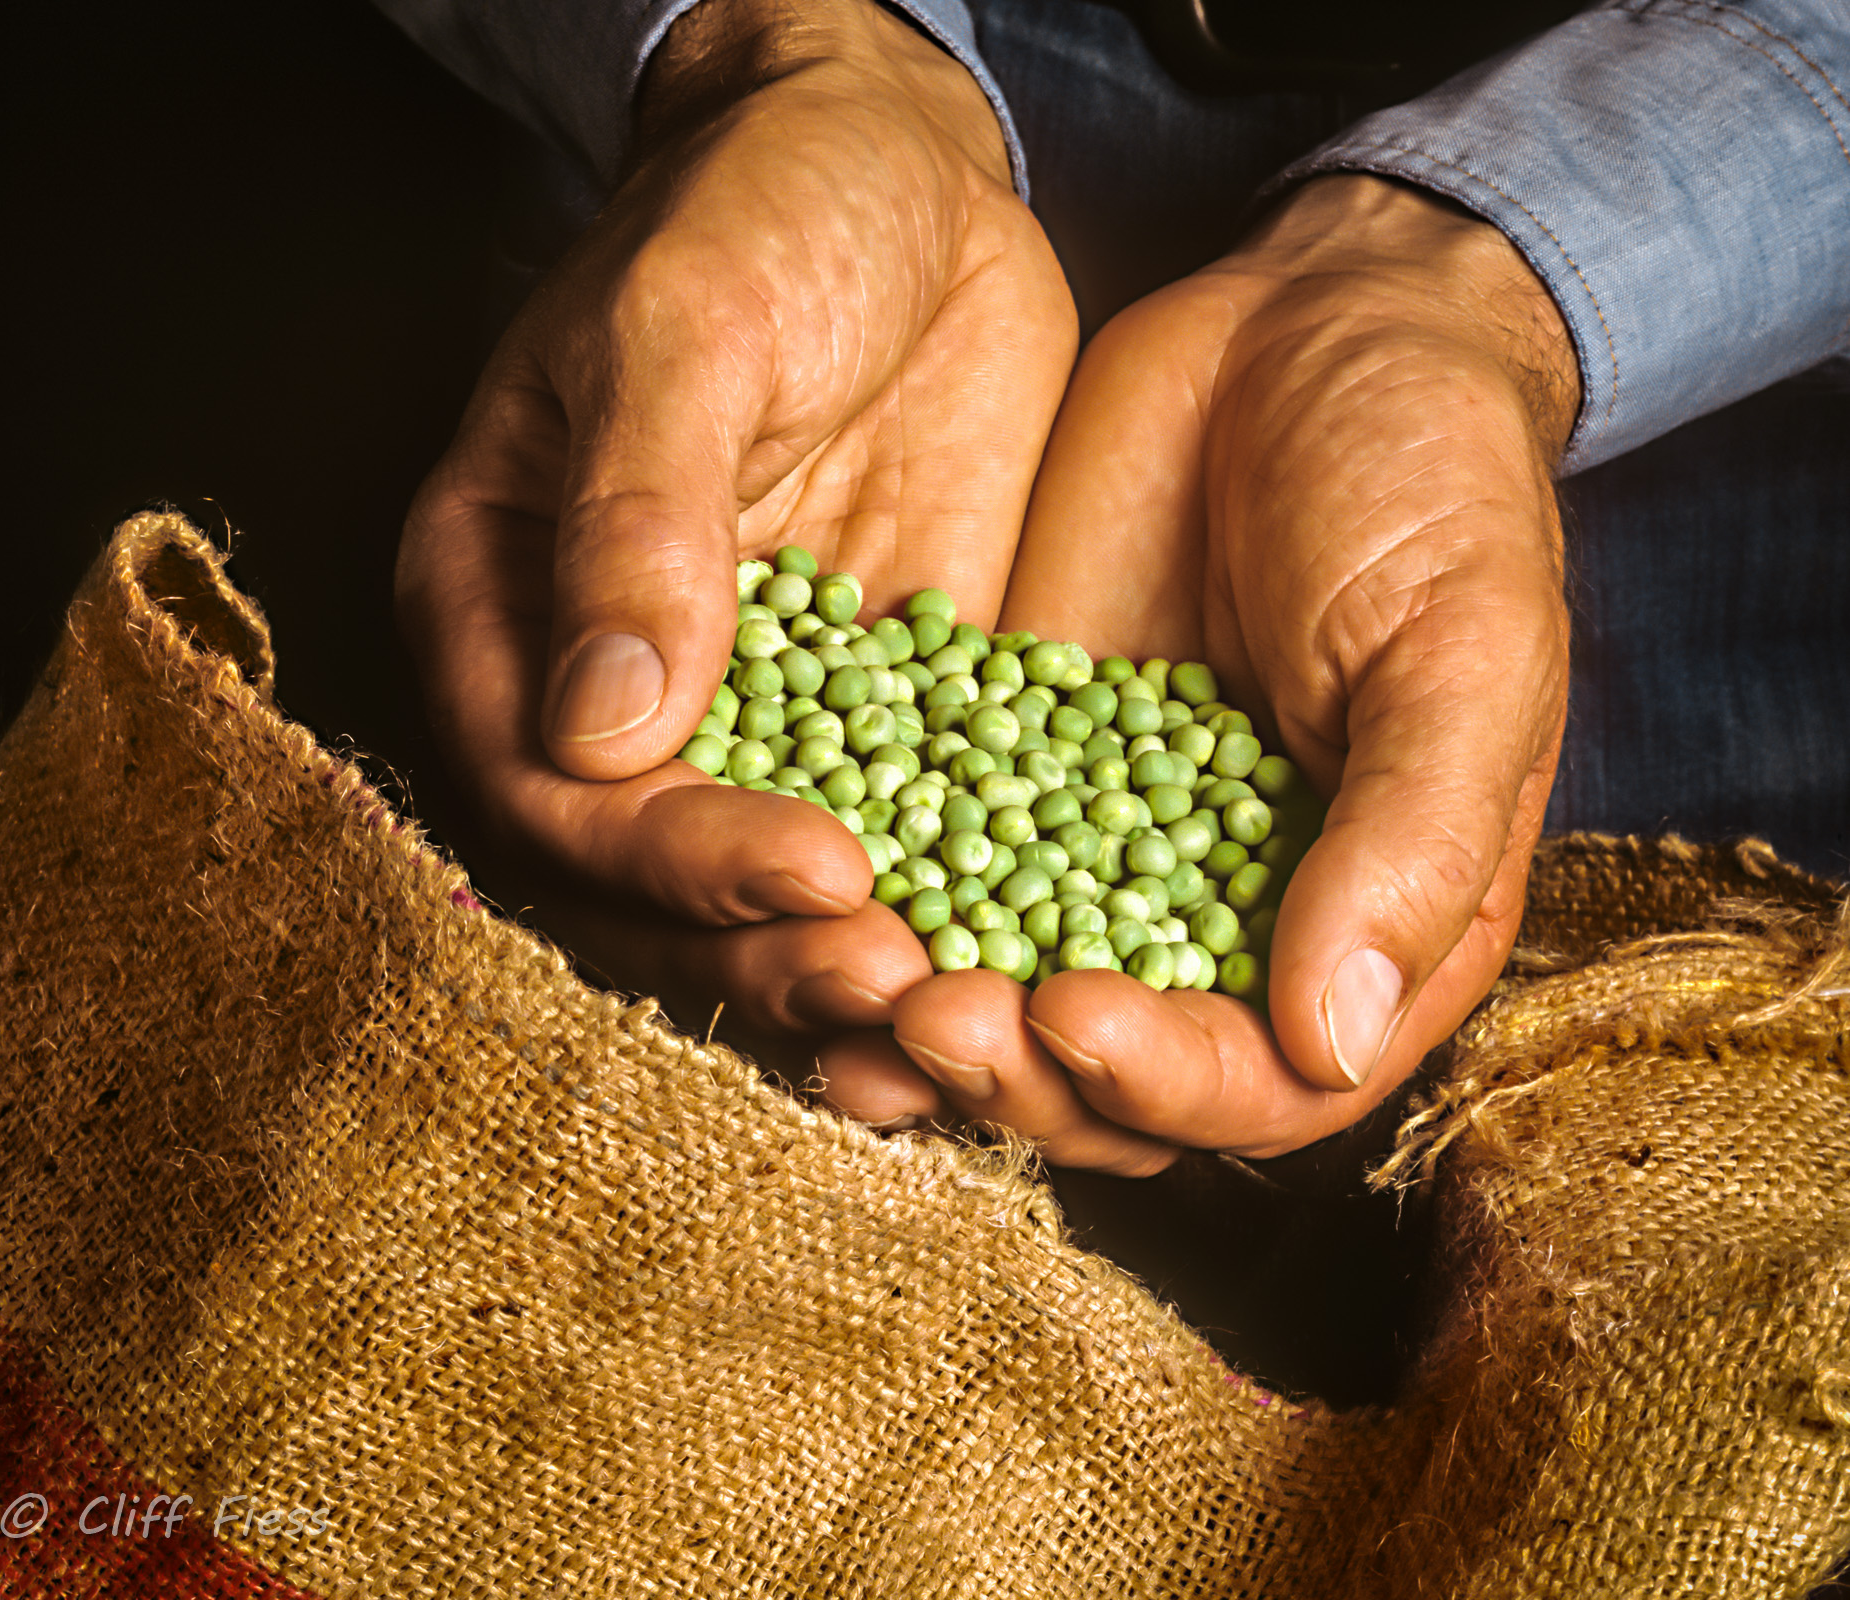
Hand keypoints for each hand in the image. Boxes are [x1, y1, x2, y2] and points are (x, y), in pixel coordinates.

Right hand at [396, 0, 1075, 1047]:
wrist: (900, 168)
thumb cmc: (756, 211)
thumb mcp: (686, 336)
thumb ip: (638, 526)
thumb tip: (601, 731)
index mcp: (513, 603)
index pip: (557, 789)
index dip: (671, 852)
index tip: (809, 866)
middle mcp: (618, 686)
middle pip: (657, 879)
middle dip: (764, 943)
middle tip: (889, 978)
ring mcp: (760, 710)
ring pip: (777, 883)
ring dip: (856, 956)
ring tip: (959, 1003)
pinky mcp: (885, 709)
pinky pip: (908, 826)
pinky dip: (954, 899)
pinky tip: (1025, 953)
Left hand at [817, 176, 1578, 1168]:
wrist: (1306, 331)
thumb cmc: (1430, 488)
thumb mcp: (1459, 651)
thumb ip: (1409, 843)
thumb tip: (1331, 1042)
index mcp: (1371, 931)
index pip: (1269, 1082)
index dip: (1168, 1083)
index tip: (1069, 1017)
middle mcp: (1229, 925)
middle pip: (1114, 1073)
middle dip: (1017, 1071)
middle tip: (923, 1020)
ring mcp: (1103, 853)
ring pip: (1005, 994)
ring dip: (925, 1022)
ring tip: (838, 995)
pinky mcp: (1006, 772)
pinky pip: (931, 863)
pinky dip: (871, 901)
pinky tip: (788, 906)